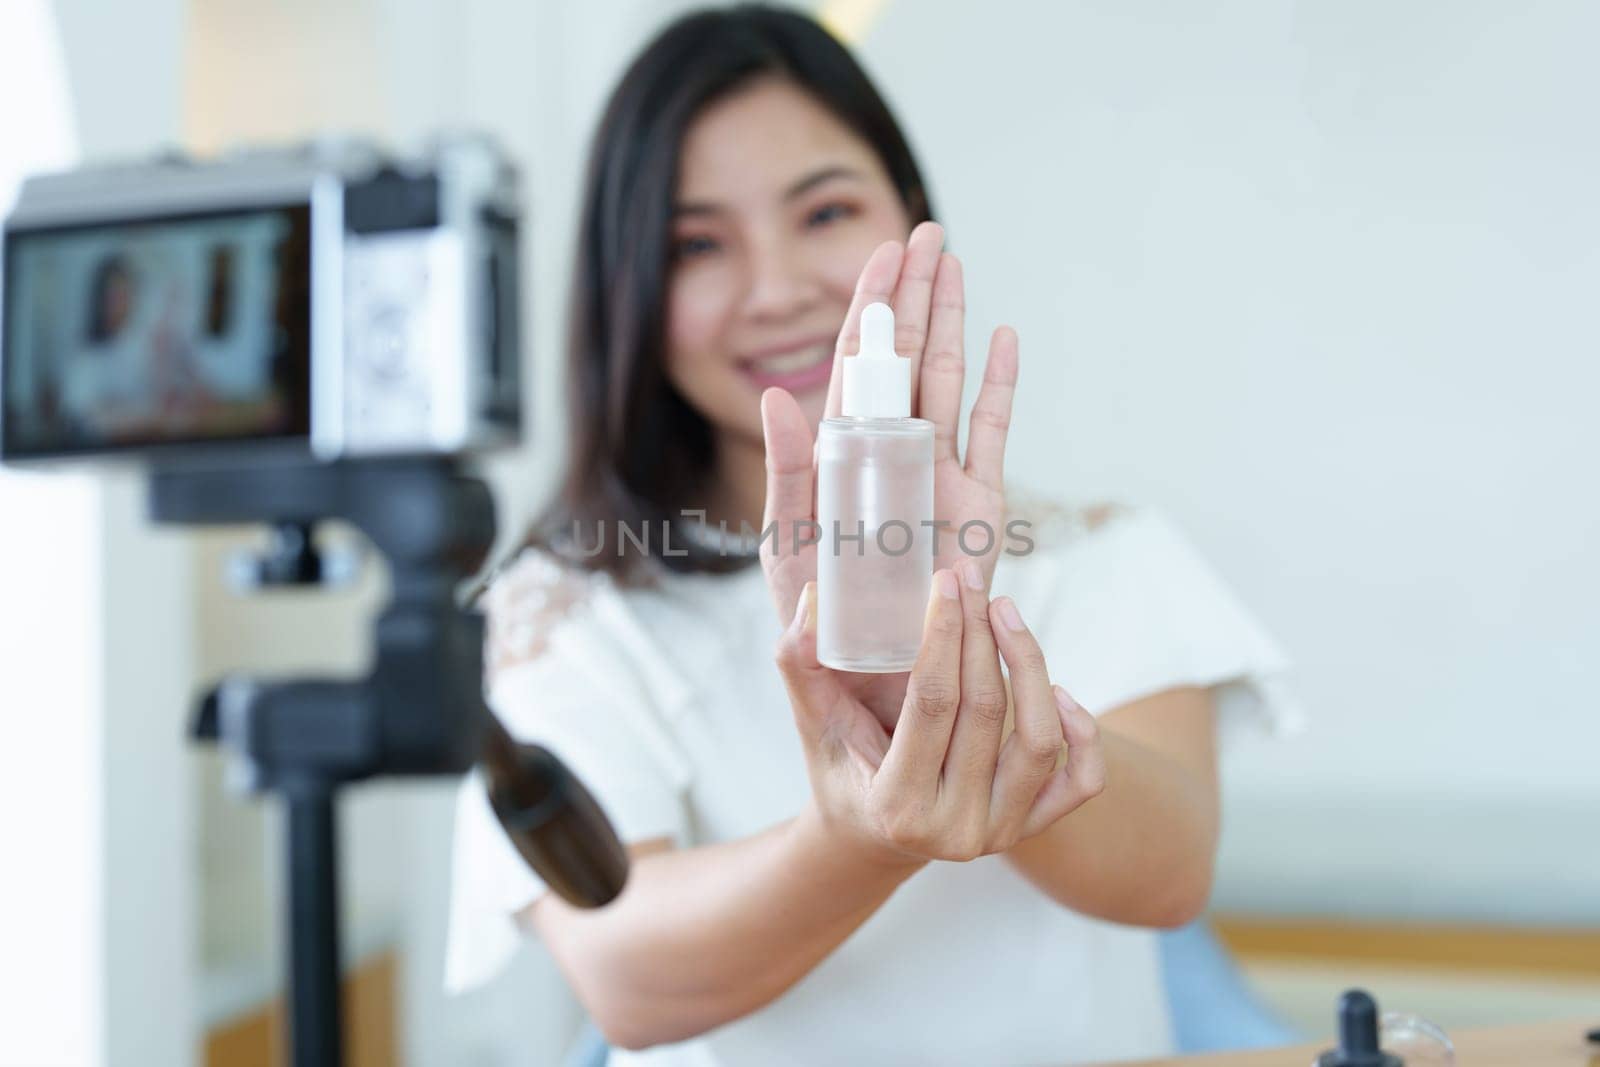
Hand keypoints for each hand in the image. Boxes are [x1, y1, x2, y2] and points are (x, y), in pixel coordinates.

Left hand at [760, 221, 1018, 630]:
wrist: (878, 680)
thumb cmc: (821, 623)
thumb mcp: (790, 546)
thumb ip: (786, 473)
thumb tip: (778, 397)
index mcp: (841, 457)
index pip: (855, 367)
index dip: (868, 310)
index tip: (881, 253)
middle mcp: (891, 454)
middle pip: (906, 358)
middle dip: (915, 294)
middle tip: (926, 231)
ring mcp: (937, 473)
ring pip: (948, 379)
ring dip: (953, 320)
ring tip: (956, 262)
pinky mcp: (979, 505)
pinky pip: (991, 433)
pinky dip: (1000, 386)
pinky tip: (1004, 337)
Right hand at [775, 561, 1104, 869]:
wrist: (872, 836)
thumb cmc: (842, 768)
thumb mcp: (813, 723)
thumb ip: (801, 664)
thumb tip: (815, 599)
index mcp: (897, 805)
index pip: (932, 704)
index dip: (942, 635)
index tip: (944, 583)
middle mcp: (955, 829)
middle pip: (985, 712)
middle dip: (980, 634)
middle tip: (972, 581)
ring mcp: (1000, 833)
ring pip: (1039, 740)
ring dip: (1030, 665)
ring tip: (1005, 612)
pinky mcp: (1032, 828)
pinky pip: (1081, 780)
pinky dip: (1082, 732)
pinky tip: (1057, 687)